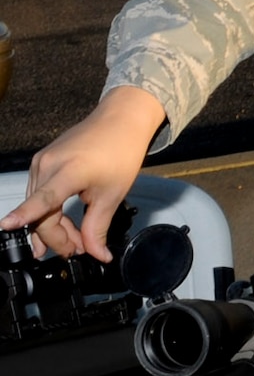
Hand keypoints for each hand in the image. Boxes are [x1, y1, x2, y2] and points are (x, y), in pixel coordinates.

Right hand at [0, 86, 165, 259]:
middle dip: (57, 237)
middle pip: (40, 213)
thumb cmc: (120, 152)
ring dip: (54, 226)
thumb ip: (98, 227)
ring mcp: (41, 163)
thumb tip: (97, 254)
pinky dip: (50, 211)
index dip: (24, 215)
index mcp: (68, 171)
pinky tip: (63, 223)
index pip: (42, 199)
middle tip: (77, 250)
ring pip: (38, 206)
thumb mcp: (113, 195)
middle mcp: (48, 165)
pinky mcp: (42, 162)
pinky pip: (40, 194)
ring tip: (75, 241)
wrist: (120, 121)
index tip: (7, 225)